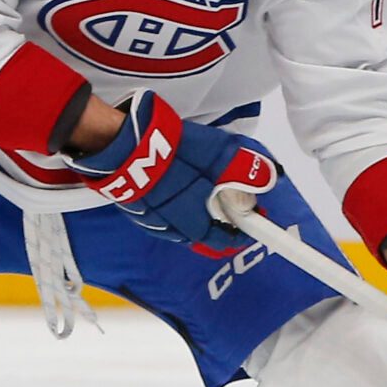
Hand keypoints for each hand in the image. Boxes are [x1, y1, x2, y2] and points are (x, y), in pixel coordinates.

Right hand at [67, 91, 277, 255]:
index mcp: (193, 221)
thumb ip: (243, 168)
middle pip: (200, 235)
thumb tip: (268, 178)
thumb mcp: (216, 155)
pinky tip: (172, 186)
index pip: (223, 240)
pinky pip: (158, 213)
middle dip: (217, 223)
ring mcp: (148, 218)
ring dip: (193, 214)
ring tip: (201, 190)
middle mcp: (170, 227)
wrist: (118, 145)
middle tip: (228, 203)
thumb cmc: (169, 152)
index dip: (242, 232)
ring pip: (178, 225)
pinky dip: (170, 205)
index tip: (254, 221)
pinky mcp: (132, 205)